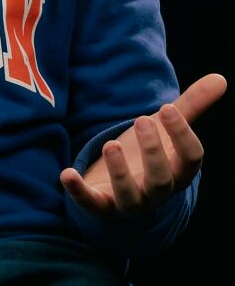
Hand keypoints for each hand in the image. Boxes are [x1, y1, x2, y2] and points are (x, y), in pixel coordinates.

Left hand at [59, 73, 226, 220]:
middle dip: (153, 151)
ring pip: (130, 197)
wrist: (119, 188)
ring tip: (111, 144)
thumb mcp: (165, 130)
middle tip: (141, 120)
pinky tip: (66, 173)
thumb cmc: (147, 154)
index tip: (166, 108)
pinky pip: (91, 205)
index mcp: (177, 172)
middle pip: (162, 179)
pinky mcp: (101, 208)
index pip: (191, 159)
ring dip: (121, 172)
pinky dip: (78, 192)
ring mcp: (129, 203)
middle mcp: (157, 192)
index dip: (182, 134)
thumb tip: (221, 78)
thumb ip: (191, 106)